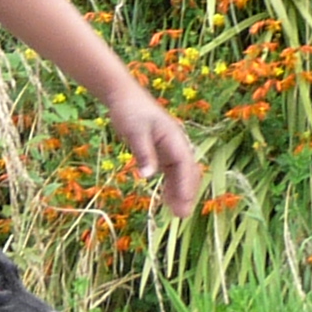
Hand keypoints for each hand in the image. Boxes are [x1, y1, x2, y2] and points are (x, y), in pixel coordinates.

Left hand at [107, 85, 202, 215]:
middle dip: (187, 193)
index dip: (186, 185)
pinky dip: (170, 186)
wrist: (124, 96)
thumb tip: (147, 176)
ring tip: (176, 213)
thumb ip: (143, 153)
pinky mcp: (162, 152)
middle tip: (181, 215)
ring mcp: (170, 149)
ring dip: (179, 192)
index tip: (184, 203)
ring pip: (180, 175)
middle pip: (188, 172)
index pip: (185, 165)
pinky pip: (171, 172)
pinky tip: (166, 200)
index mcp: (175, 138)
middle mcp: (177, 145)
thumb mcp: (135, 131)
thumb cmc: (130, 111)